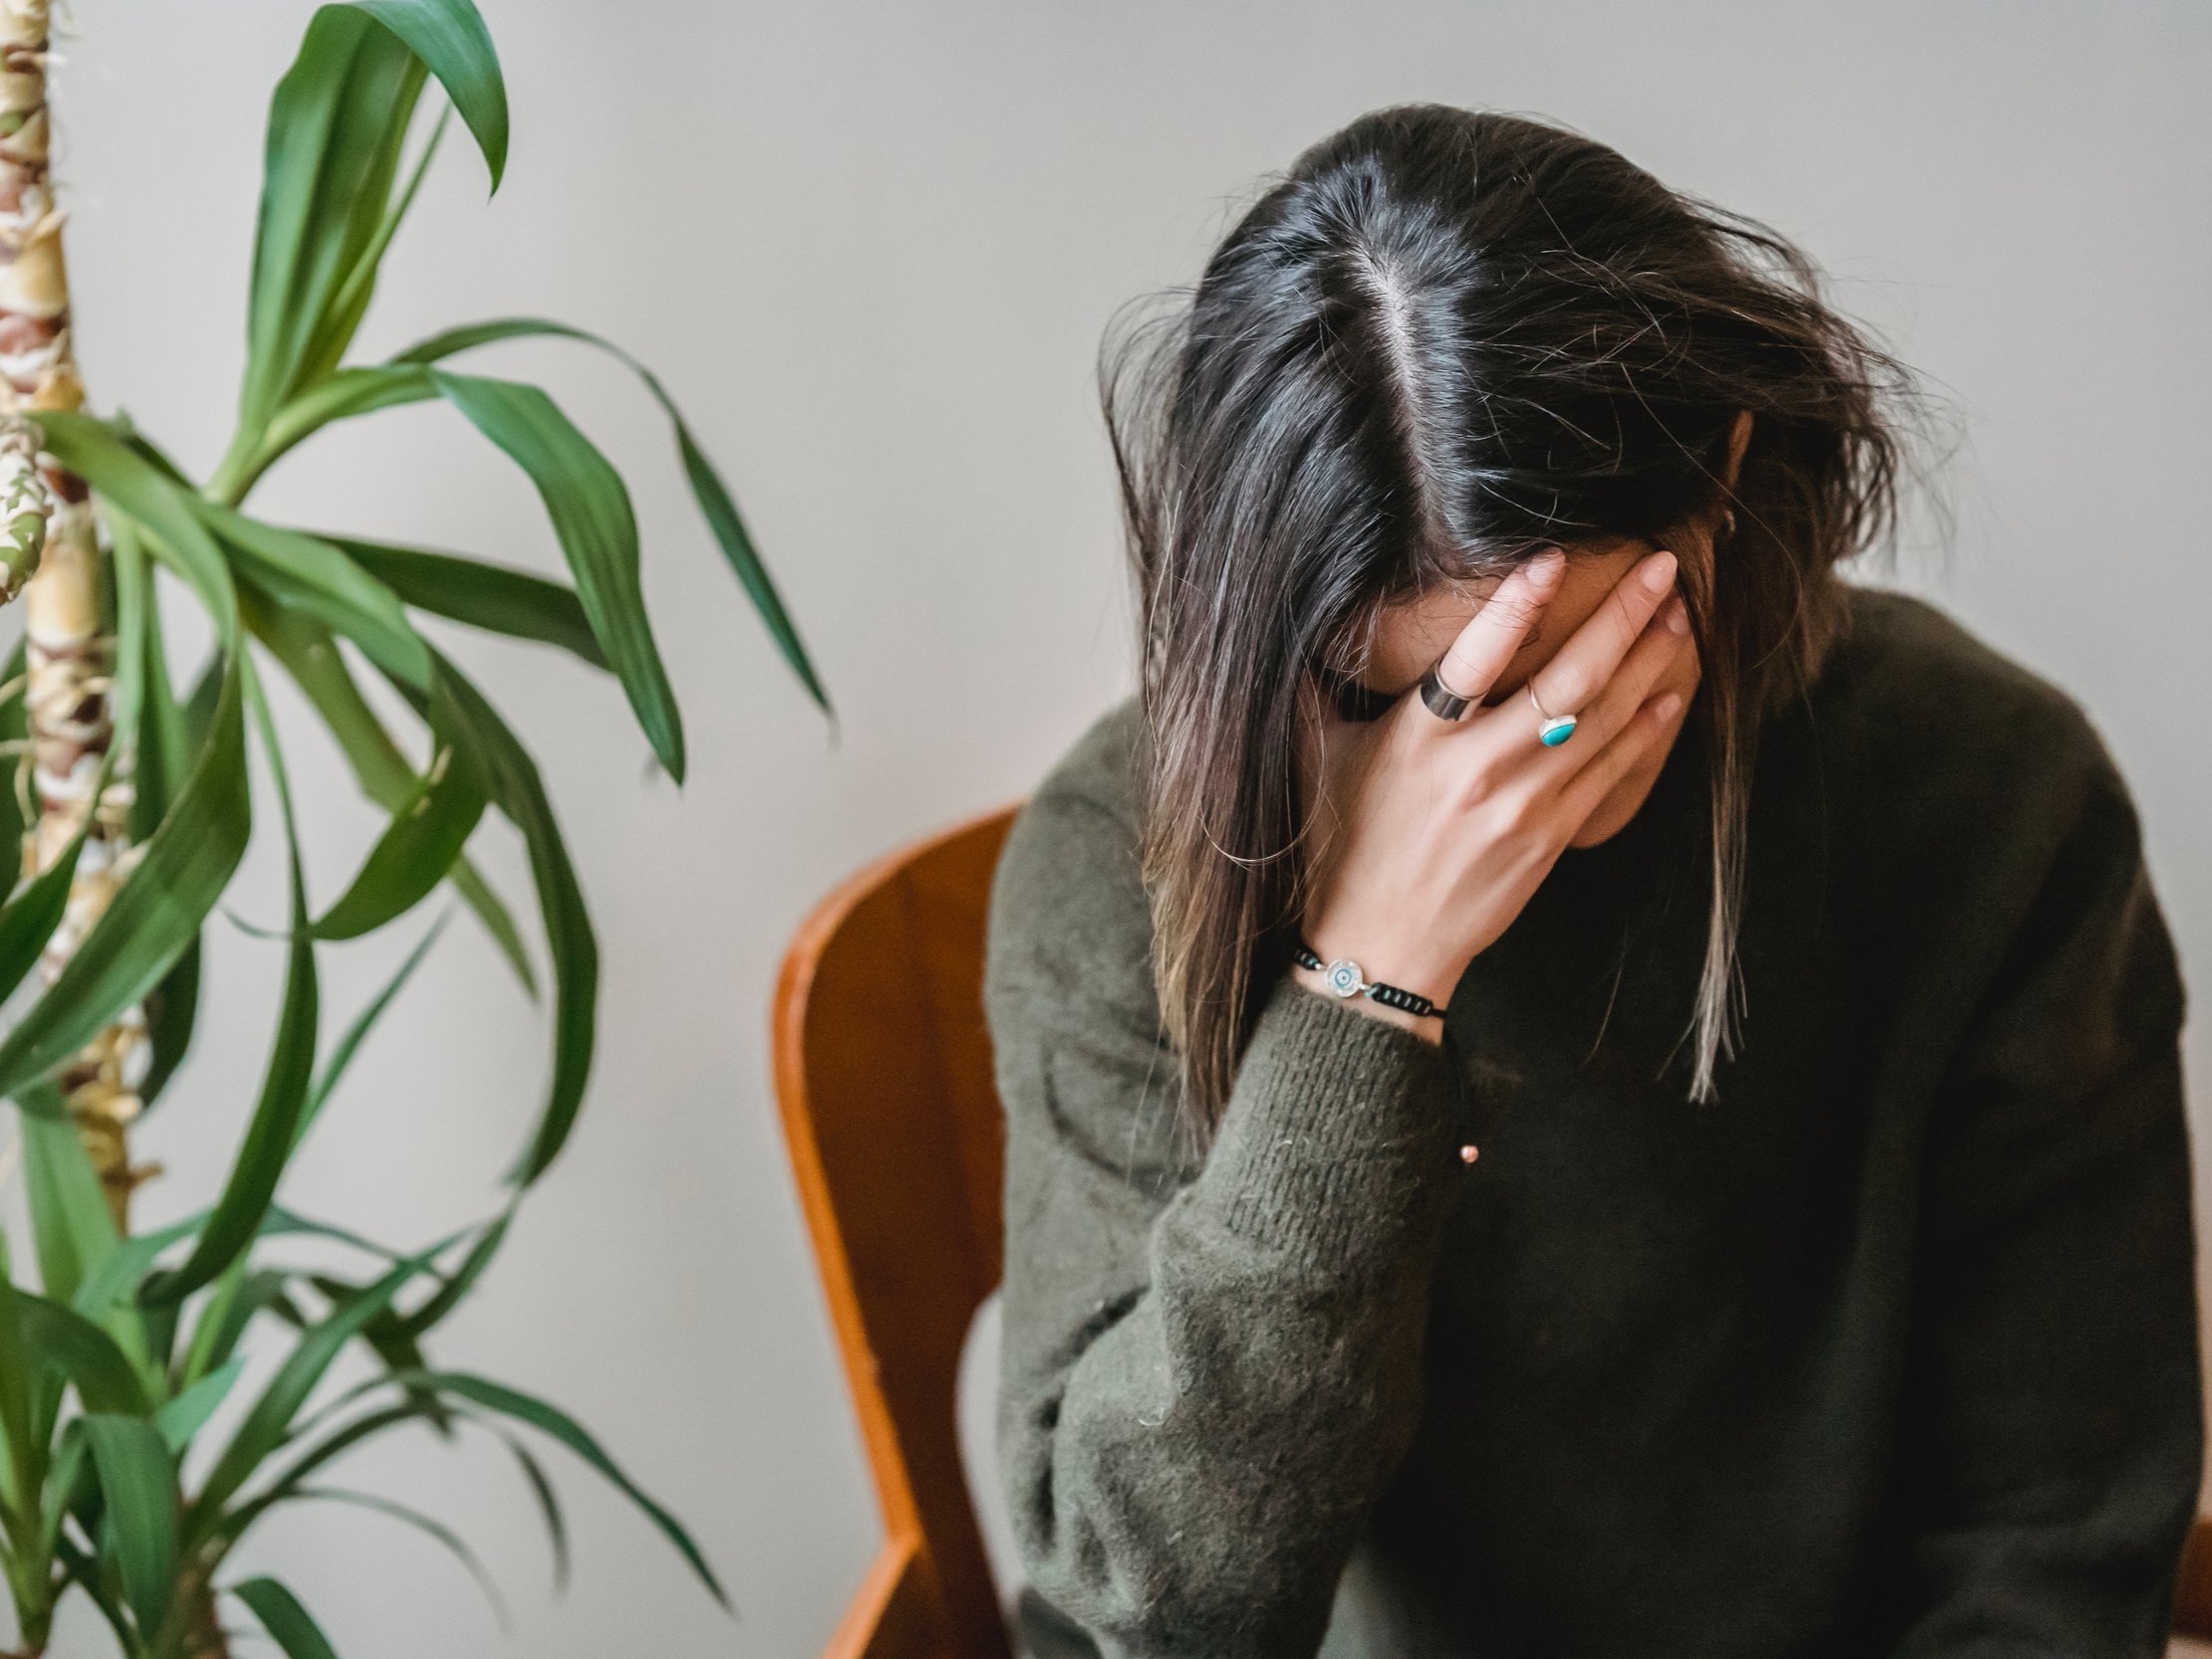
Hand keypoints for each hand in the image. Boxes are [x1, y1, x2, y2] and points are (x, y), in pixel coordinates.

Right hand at [1293, 545, 1695, 1039]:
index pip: (1473, 658)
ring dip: (1648, 661)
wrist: (1381, 948)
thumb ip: (1315, 690)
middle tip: (1662, 567)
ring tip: (1677, 613)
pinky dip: (1645, 727)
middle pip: (1568, 681)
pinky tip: (1671, 691)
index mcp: (1418, 740)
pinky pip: (1610, 771)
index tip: (1551, 558)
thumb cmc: (1342, 850)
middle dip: (1622, 617)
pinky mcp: (1550, 837)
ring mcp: (1522, 805)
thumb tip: (1299, 625)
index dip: (1514, 605)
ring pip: (1602, 718)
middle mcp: (1477, 769)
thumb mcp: (1315, 761)